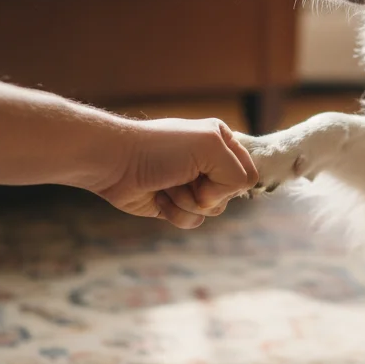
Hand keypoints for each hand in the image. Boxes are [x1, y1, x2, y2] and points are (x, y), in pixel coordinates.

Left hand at [89, 118, 257, 228]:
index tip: (209, 170)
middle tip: (185, 176)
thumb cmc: (161, 149)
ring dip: (188, 202)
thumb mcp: (210, 147)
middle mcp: (210, 163)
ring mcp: (193, 185)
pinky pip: (194, 221)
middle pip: (231, 195)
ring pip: (213, 211)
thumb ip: (237, 173)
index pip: (247, 174)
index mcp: (222, 141)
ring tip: (168, 184)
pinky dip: (176, 213)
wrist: (117, 163)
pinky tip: (159, 197)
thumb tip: (215, 202)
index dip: (230, 181)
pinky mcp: (177, 204)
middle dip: (207, 192)